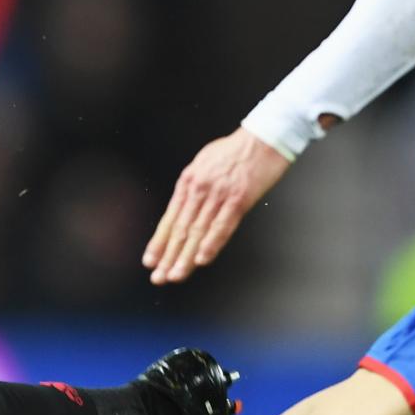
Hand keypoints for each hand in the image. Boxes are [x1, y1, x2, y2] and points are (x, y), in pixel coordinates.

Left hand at [143, 128, 289, 284]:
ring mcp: (218, 194)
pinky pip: (223, 225)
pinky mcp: (239, 198)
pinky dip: (211, 243)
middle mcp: (199, 189)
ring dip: (185, 256)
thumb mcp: (204, 163)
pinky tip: (201, 260)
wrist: (264, 137)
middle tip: (158, 277)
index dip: (159, 242)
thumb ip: (193, 187)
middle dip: (167, 256)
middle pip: (181, 229)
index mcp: (188, 181)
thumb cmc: (235, 150)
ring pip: (198, 231)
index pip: (170, 218)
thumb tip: (184, 208)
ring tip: (175, 275)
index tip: (150, 261)